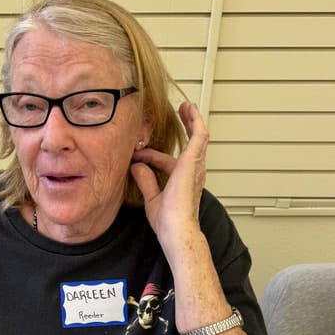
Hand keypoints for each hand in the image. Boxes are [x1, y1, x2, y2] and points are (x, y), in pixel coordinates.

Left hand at [130, 101, 208, 260]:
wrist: (176, 228)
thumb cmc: (168, 221)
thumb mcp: (152, 197)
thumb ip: (146, 181)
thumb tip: (136, 166)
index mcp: (183, 182)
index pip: (166, 163)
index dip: (150, 157)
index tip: (135, 156)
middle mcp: (193, 173)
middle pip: (189, 146)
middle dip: (184, 130)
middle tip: (179, 113)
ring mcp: (195, 166)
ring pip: (198, 137)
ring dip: (192, 121)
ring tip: (186, 107)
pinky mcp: (193, 160)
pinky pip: (199, 135)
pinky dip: (195, 121)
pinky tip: (189, 110)